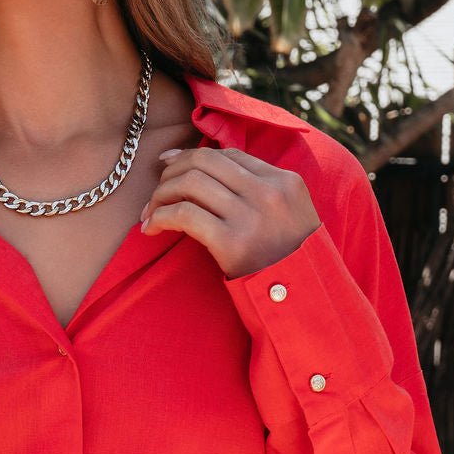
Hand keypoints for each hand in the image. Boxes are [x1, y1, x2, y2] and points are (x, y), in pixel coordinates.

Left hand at [139, 145, 321, 279]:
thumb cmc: (291, 258)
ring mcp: (249, 216)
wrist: (304, 298)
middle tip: (157, 191)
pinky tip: (151, 229)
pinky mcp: (231, 242)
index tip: (168, 164)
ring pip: (190, 183)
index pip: (228, 155)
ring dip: (160, 195)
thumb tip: (207, 169)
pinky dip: (160, 217)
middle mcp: (267, 192)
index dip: (191, 156)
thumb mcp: (291, 213)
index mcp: (284, 181)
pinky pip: (184, 214)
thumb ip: (261, 189)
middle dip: (171, 171)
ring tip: (149, 212)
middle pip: (204, 161)